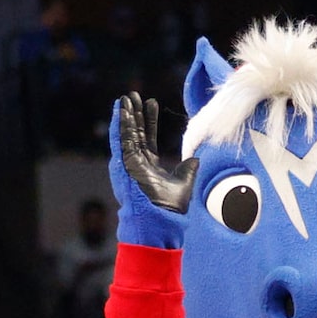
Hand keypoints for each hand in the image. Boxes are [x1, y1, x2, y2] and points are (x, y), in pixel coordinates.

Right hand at [109, 93, 194, 248]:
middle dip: (134, 113)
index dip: (148, 120)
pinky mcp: (125, 167)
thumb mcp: (184, 182)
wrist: (162, 223)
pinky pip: (122, 142)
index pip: (146, 137)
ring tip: (124, 98)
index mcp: (147, 166)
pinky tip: (121, 112)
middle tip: (133, 94)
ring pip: (126, 135)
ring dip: (125, 116)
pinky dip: (120, 126)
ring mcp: (128, 165)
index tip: (151, 102)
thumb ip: (188, 169)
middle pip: (134, 132)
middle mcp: (136, 164)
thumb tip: (196, 158)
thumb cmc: (170, 210)